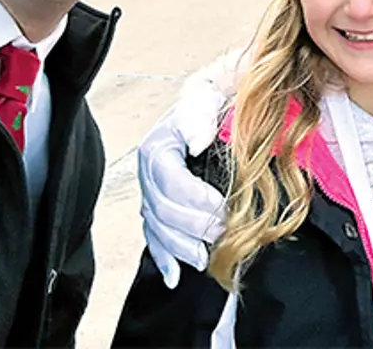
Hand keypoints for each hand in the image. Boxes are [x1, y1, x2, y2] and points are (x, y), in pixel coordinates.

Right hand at [137, 51, 241, 286]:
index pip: (169, 179)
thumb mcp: (205, 97)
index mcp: (158, 148)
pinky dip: (165, 257)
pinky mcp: (160, 208)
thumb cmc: (212, 103)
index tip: (219, 208)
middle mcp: (150, 173)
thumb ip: (199, 115)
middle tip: (222, 233)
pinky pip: (155, 237)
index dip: (192, 197)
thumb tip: (199, 141)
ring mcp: (153, 193)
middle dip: (192, 225)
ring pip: (158, 227)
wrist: (213, 108)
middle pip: (162, 208)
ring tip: (203, 258)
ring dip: (180, 247)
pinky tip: (174, 276)